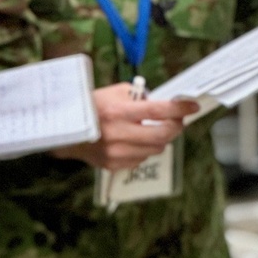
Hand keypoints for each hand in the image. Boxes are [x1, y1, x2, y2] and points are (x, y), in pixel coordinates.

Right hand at [49, 83, 198, 170]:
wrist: (66, 131)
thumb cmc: (92, 107)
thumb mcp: (116, 92)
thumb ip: (141, 97)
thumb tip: (164, 106)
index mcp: (119, 112)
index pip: (158, 110)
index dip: (179, 109)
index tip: (191, 106)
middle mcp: (119, 134)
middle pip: (163, 135)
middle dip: (175, 127)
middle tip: (176, 120)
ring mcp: (117, 153)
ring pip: (155, 148)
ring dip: (158, 138)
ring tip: (148, 129)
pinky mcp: (114, 165)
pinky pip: (141, 158)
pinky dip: (143, 149)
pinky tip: (133, 140)